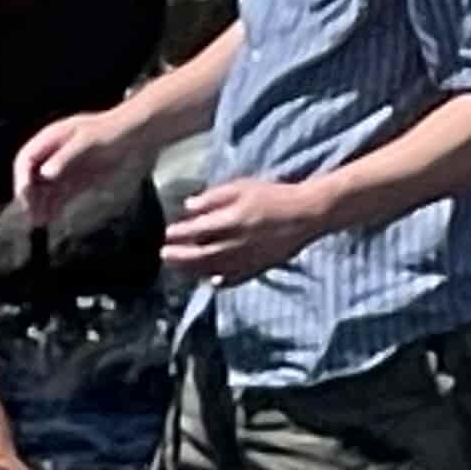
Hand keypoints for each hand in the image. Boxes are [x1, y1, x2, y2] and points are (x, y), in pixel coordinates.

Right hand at [14, 107, 126, 222]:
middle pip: (33, 176)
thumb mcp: (87, 140)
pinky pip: (62, 195)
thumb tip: (45, 174)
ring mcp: (67, 168)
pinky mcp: (79, 180)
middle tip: (30, 215)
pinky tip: (53, 218)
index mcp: (51, 138)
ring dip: (41, 205)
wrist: (136, 135)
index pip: (26, 159)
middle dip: (30, 195)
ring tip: (39, 222)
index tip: (24, 195)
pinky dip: (55, 206)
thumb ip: (65, 157)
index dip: (22, 177)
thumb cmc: (110, 131)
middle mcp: (55, 154)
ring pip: (47, 189)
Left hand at [162, 175, 330, 284]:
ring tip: (179, 269)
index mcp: (231, 221)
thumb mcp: (242, 187)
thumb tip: (188, 206)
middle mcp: (237, 244)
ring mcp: (249, 259)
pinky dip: (223, 282)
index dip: (180, 234)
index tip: (167, 234)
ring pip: (216, 270)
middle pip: (202, 255)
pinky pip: (238, 278)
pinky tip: (213, 282)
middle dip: (180, 257)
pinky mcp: (261, 267)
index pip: (197, 231)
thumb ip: (214, 197)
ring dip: (194, 271)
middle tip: (163, 256)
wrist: (307, 214)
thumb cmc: (273, 196)